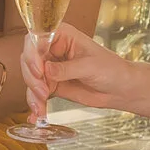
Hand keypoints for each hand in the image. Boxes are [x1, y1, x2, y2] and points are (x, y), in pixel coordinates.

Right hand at [23, 23, 142, 119]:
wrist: (120, 89)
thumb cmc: (111, 70)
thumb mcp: (90, 66)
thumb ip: (67, 69)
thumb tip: (46, 70)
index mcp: (62, 35)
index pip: (37, 38)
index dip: (33, 53)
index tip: (39, 70)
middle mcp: (52, 49)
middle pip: (29, 59)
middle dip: (32, 77)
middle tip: (42, 92)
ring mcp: (50, 67)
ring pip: (30, 77)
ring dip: (33, 93)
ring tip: (41, 106)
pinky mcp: (50, 83)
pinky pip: (36, 92)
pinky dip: (35, 103)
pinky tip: (37, 114)